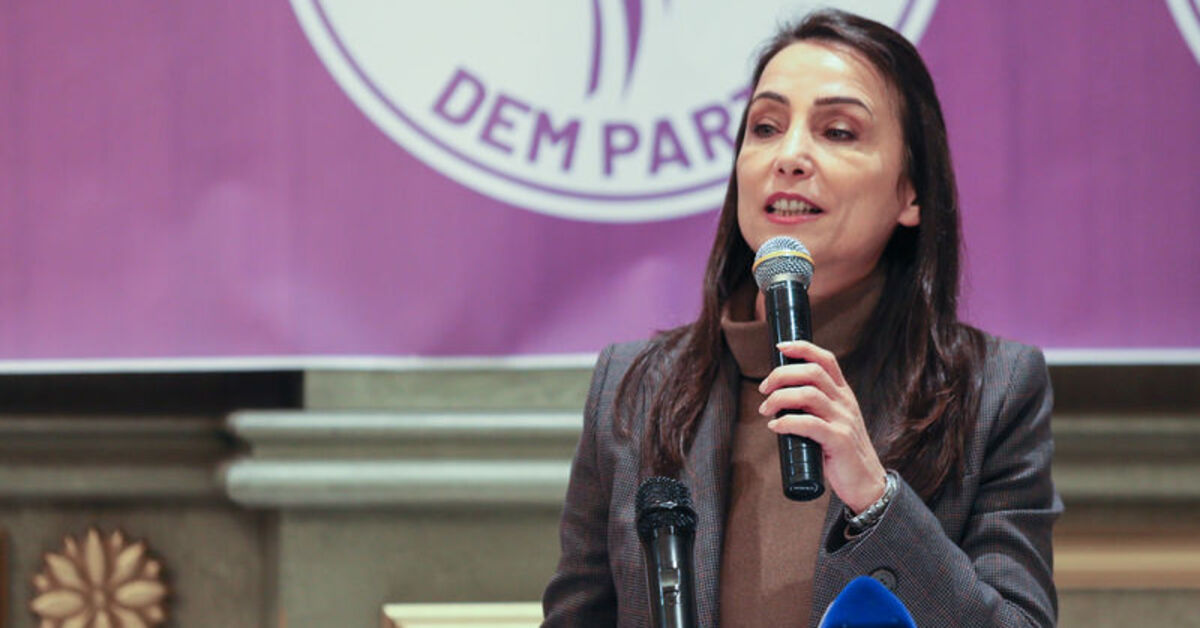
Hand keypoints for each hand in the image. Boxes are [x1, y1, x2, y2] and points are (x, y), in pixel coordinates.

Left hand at [758, 340, 886, 512]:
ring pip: (808, 395)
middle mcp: (845, 403)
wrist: (866, 483)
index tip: (780, 348)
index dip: (802, 348)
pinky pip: (809, 424)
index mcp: (843, 394)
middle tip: (763, 389)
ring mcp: (843, 421)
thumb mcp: (832, 422)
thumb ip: (812, 408)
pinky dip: (787, 422)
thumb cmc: (840, 453)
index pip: (825, 360)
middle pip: (812, 372)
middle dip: (781, 375)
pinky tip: (775, 426)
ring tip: (765, 410)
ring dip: (779, 398)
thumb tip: (777, 398)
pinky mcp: (839, 441)